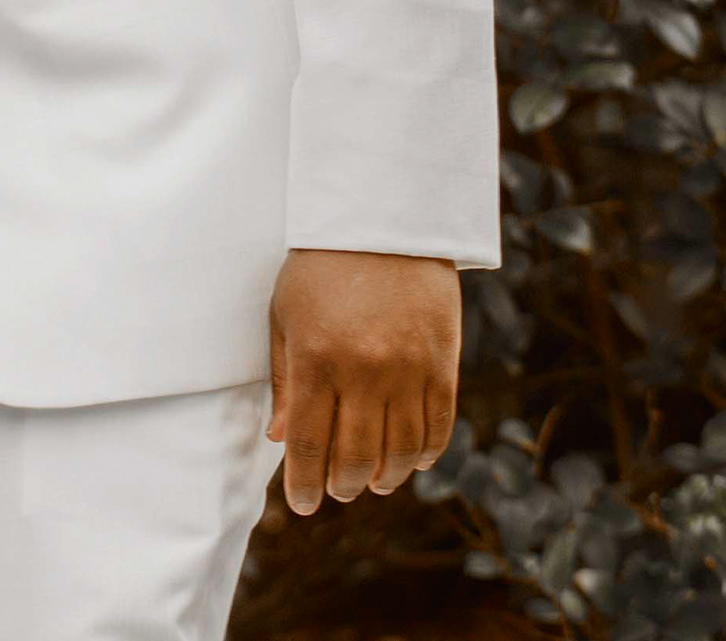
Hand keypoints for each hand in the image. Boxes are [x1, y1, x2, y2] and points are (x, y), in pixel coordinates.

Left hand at [266, 248, 461, 515]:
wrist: (384, 219)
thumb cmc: (321, 266)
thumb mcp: (286, 316)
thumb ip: (285, 380)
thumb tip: (282, 440)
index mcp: (317, 360)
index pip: (309, 446)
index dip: (304, 486)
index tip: (302, 506)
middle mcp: (364, 371)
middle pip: (355, 458)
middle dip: (342, 485)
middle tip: (337, 491)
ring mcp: (408, 369)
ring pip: (401, 452)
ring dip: (386, 477)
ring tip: (374, 481)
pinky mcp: (443, 363)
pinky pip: (439, 426)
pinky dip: (426, 453)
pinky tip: (414, 461)